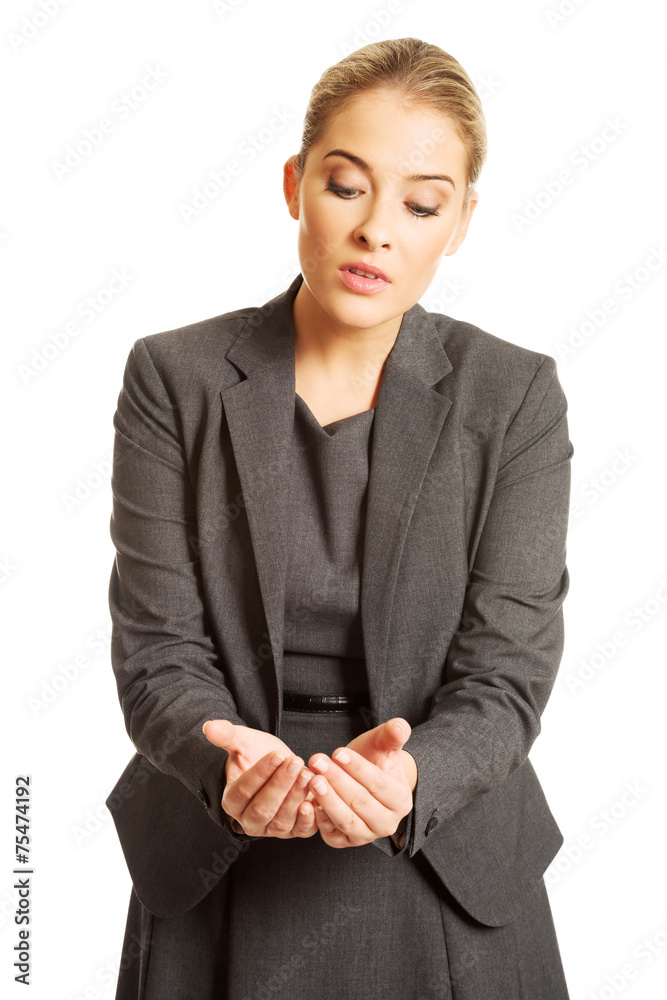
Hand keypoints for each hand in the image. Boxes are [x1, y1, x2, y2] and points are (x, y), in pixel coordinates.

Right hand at [202, 720, 319, 838]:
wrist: (282, 765)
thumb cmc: (260, 754)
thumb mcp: (244, 742)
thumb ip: (227, 735)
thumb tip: (209, 727)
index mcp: (232, 801)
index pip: (243, 791)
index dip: (261, 774)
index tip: (277, 755)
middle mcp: (249, 821)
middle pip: (262, 808)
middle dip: (280, 785)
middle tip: (295, 762)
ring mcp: (271, 829)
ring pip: (281, 820)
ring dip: (296, 797)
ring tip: (307, 774)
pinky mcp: (294, 830)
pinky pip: (301, 830)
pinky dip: (308, 819)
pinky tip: (313, 801)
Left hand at [306, 718, 416, 848]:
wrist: (362, 781)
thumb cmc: (373, 760)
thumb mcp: (383, 744)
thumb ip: (392, 734)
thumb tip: (399, 727)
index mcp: (401, 800)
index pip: (378, 784)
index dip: (357, 768)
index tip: (337, 752)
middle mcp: (387, 824)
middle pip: (360, 802)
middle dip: (337, 780)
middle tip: (317, 762)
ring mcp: (366, 835)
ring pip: (346, 820)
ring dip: (327, 800)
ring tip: (312, 779)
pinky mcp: (345, 842)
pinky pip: (331, 835)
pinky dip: (319, 819)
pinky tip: (308, 800)